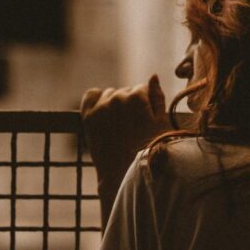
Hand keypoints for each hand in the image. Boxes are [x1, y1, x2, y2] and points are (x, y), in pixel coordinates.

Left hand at [80, 75, 169, 194]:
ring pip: (110, 94)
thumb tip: (153, 76)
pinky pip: (91, 95)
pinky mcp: (88, 116)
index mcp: (136, 97)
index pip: (141, 89)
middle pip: (126, 92)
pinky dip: (97, 99)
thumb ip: (158, 97)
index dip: (145, 105)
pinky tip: (104, 111)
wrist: (122, 173)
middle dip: (130, 104)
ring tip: (120, 124)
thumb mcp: (161, 125)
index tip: (144, 120)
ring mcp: (100, 107)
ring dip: (115, 103)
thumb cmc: (147, 150)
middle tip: (133, 125)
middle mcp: (117, 98)